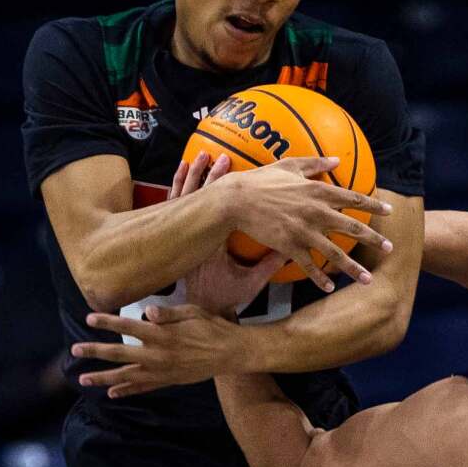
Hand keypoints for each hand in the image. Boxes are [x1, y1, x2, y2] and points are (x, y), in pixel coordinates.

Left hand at [74, 304, 240, 397]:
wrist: (231, 353)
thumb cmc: (213, 327)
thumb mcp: (193, 312)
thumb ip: (168, 314)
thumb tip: (146, 313)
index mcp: (162, 335)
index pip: (128, 327)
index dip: (108, 323)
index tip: (90, 318)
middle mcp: (158, 355)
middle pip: (120, 354)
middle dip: (95, 351)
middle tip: (74, 350)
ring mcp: (162, 371)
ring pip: (126, 376)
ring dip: (103, 377)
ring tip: (84, 378)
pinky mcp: (168, 381)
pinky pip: (143, 388)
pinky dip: (127, 391)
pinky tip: (112, 393)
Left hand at [171, 154, 292, 314]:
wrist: (202, 310)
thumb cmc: (226, 298)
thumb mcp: (252, 283)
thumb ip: (270, 264)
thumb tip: (292, 243)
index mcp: (213, 245)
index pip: (218, 211)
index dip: (224, 188)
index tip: (231, 167)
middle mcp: (196, 237)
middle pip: (199, 199)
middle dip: (210, 176)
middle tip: (219, 156)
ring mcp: (185, 236)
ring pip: (185, 199)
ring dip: (194, 176)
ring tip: (200, 156)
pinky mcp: (181, 237)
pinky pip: (176, 206)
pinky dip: (180, 187)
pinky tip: (183, 170)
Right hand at [222, 156, 394, 292]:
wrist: (236, 200)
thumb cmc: (262, 179)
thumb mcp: (290, 165)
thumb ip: (316, 162)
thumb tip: (337, 159)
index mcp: (318, 190)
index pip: (353, 199)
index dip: (373, 205)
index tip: (390, 210)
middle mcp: (316, 212)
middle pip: (352, 227)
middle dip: (373, 239)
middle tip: (390, 248)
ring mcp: (304, 231)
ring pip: (335, 253)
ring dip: (353, 269)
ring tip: (368, 280)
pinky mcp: (290, 246)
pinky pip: (309, 265)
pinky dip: (320, 278)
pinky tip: (330, 288)